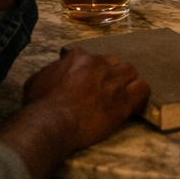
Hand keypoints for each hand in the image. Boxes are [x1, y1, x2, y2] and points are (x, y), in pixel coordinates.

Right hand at [24, 48, 149, 150]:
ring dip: (126, 81)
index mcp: (79, 56)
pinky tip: (134, 103)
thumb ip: (50, 72)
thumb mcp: (37, 80)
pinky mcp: (124, 101)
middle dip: (111, 74)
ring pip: (130, 71)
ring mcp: (113, 81)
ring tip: (121, 94)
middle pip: (114, 62)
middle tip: (105, 89)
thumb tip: (54, 73)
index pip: (93, 58)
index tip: (87, 83)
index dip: (91, 71)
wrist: (52, 121)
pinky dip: (140, 94)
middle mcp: (100, 63)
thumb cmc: (40, 104)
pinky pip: (142, 90)